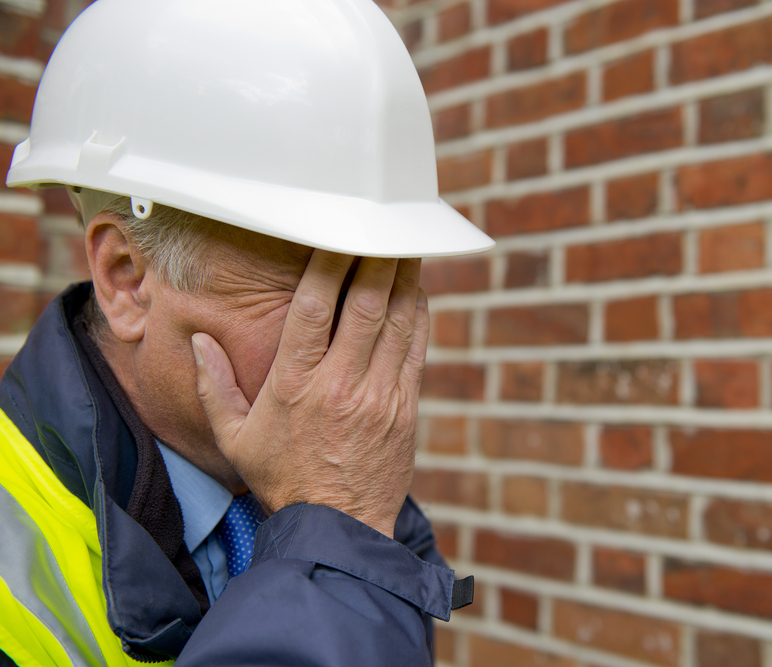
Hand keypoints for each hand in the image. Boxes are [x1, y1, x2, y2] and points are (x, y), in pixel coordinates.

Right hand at [191, 252, 427, 536]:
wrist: (337, 528)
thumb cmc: (282, 479)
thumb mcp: (234, 437)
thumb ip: (216, 386)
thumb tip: (198, 341)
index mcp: (295, 385)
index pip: (312, 309)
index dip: (327, 265)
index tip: (335, 235)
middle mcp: (340, 384)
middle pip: (364, 306)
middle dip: (374, 260)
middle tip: (382, 227)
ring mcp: (378, 395)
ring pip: (397, 322)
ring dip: (402, 280)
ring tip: (404, 247)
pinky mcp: (404, 408)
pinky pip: (416, 350)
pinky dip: (418, 317)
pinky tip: (417, 293)